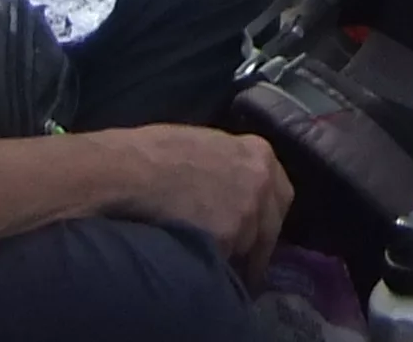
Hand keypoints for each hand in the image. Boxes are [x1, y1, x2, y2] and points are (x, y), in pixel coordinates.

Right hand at [96, 122, 292, 272]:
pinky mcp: (229, 240)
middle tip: (241, 258)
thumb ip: (232, 166)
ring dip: (235, 256)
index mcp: (258, 154)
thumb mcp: (208, 145)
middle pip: (272, 226)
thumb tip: (233, 186)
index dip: (267, 215)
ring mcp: (248, 213)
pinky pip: (227, 262)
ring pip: (250, 247)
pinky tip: (198, 265)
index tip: (257, 230)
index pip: (281, 194)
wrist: (131, 171)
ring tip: (211, 260)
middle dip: (258, 243)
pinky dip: (215, 266)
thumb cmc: (157, 151)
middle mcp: (262, 183)